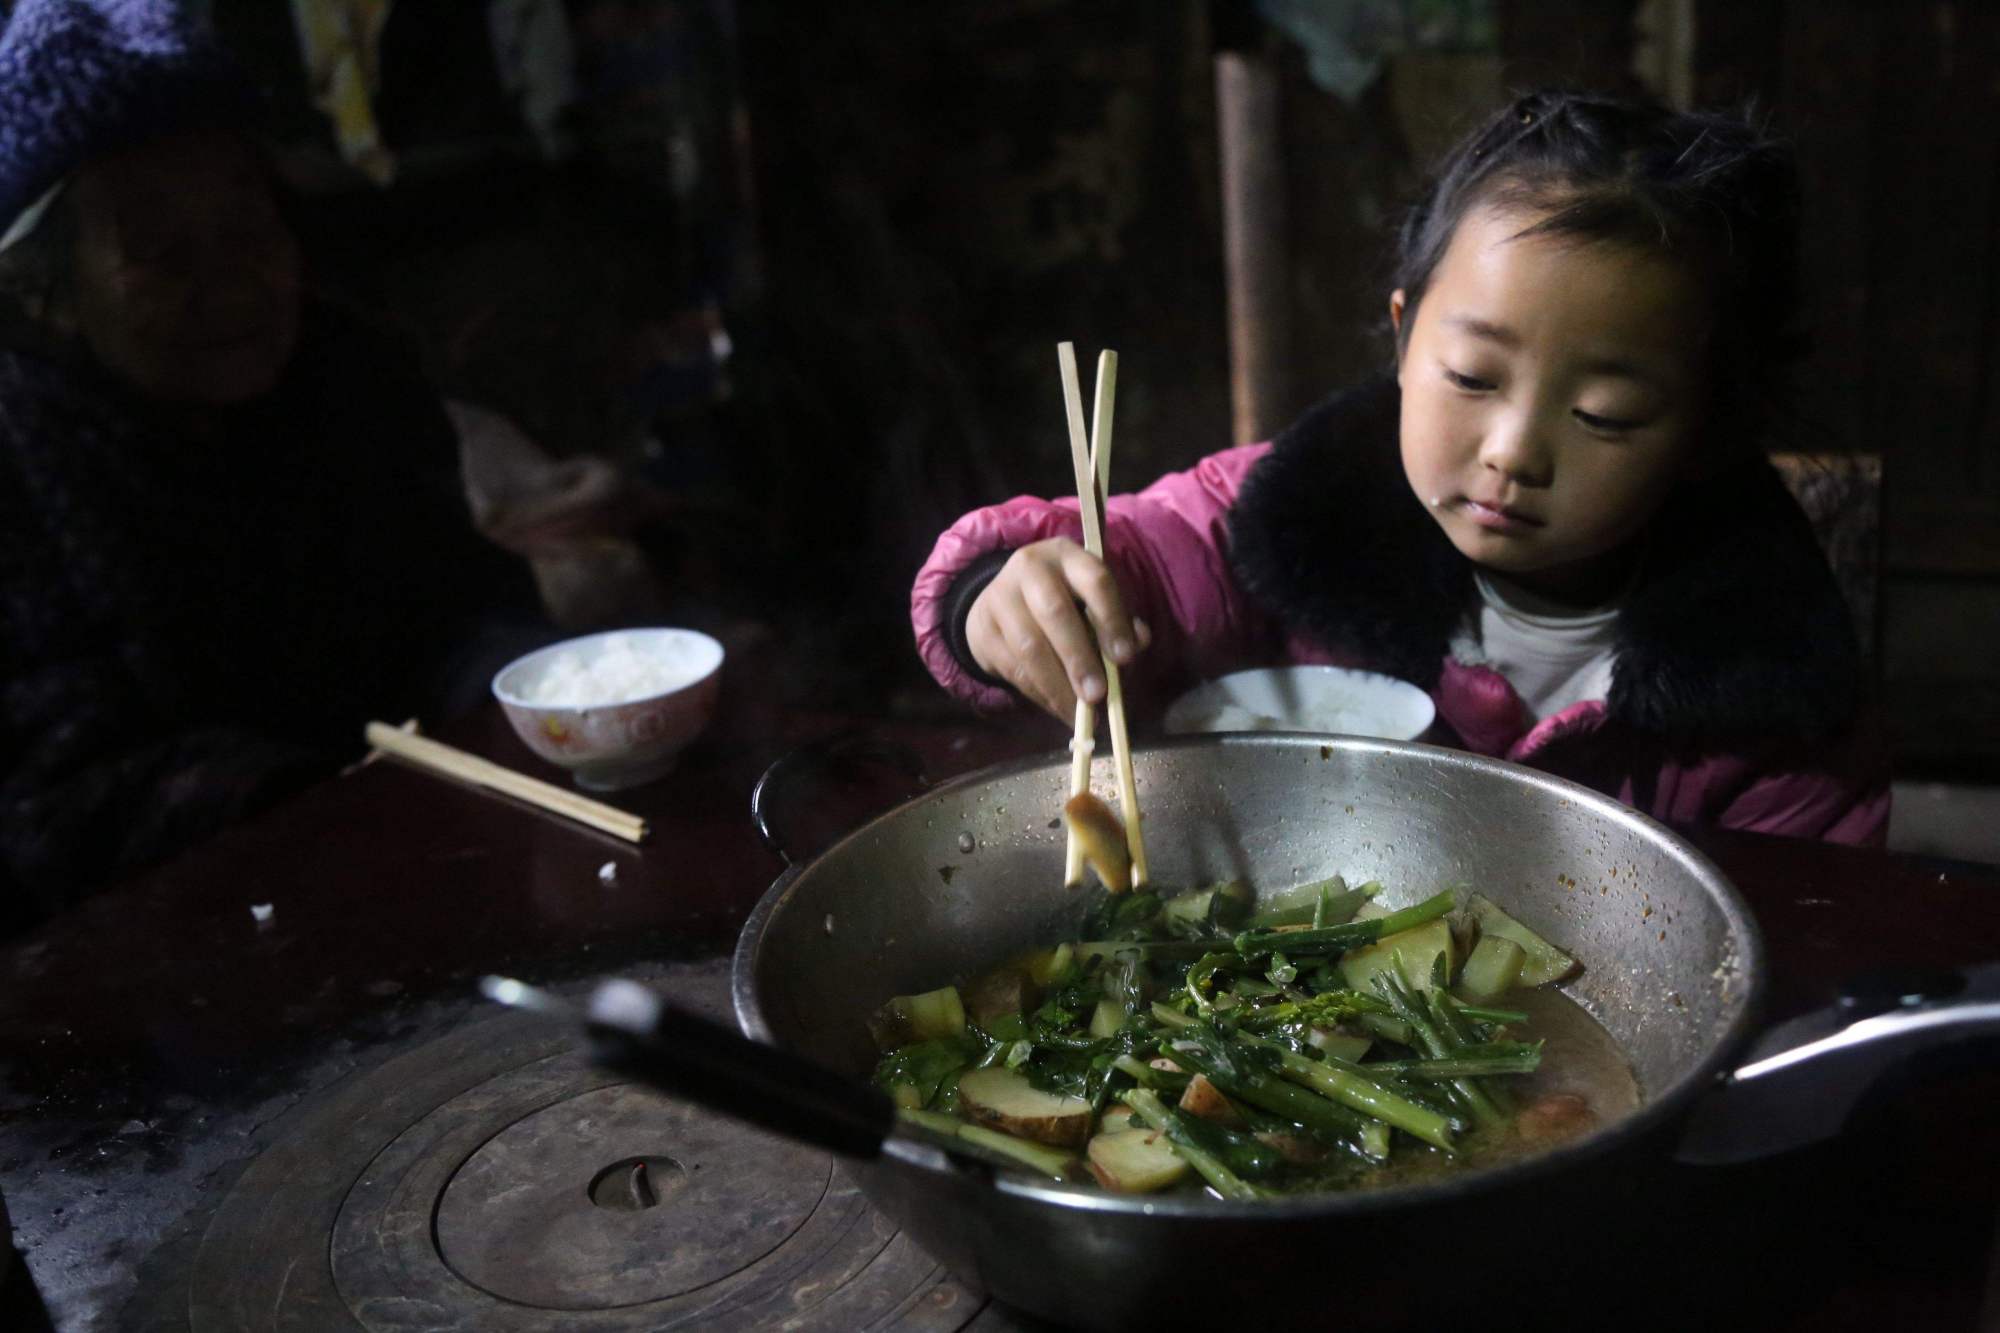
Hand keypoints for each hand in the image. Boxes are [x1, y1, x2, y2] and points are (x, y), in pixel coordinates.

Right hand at [965, 538, 1150, 719]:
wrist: (1005, 597)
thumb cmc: (1065, 599)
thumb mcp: (1094, 599)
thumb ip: (1119, 621)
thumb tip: (1139, 642)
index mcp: (1069, 556)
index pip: (1095, 580)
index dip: (1112, 620)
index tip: (1125, 658)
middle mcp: (1031, 567)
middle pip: (1055, 612)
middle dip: (1079, 659)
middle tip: (1098, 695)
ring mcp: (1000, 596)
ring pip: (1029, 646)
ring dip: (1057, 686)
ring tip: (1079, 713)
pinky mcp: (983, 628)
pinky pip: (1013, 667)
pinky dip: (1039, 693)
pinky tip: (1058, 706)